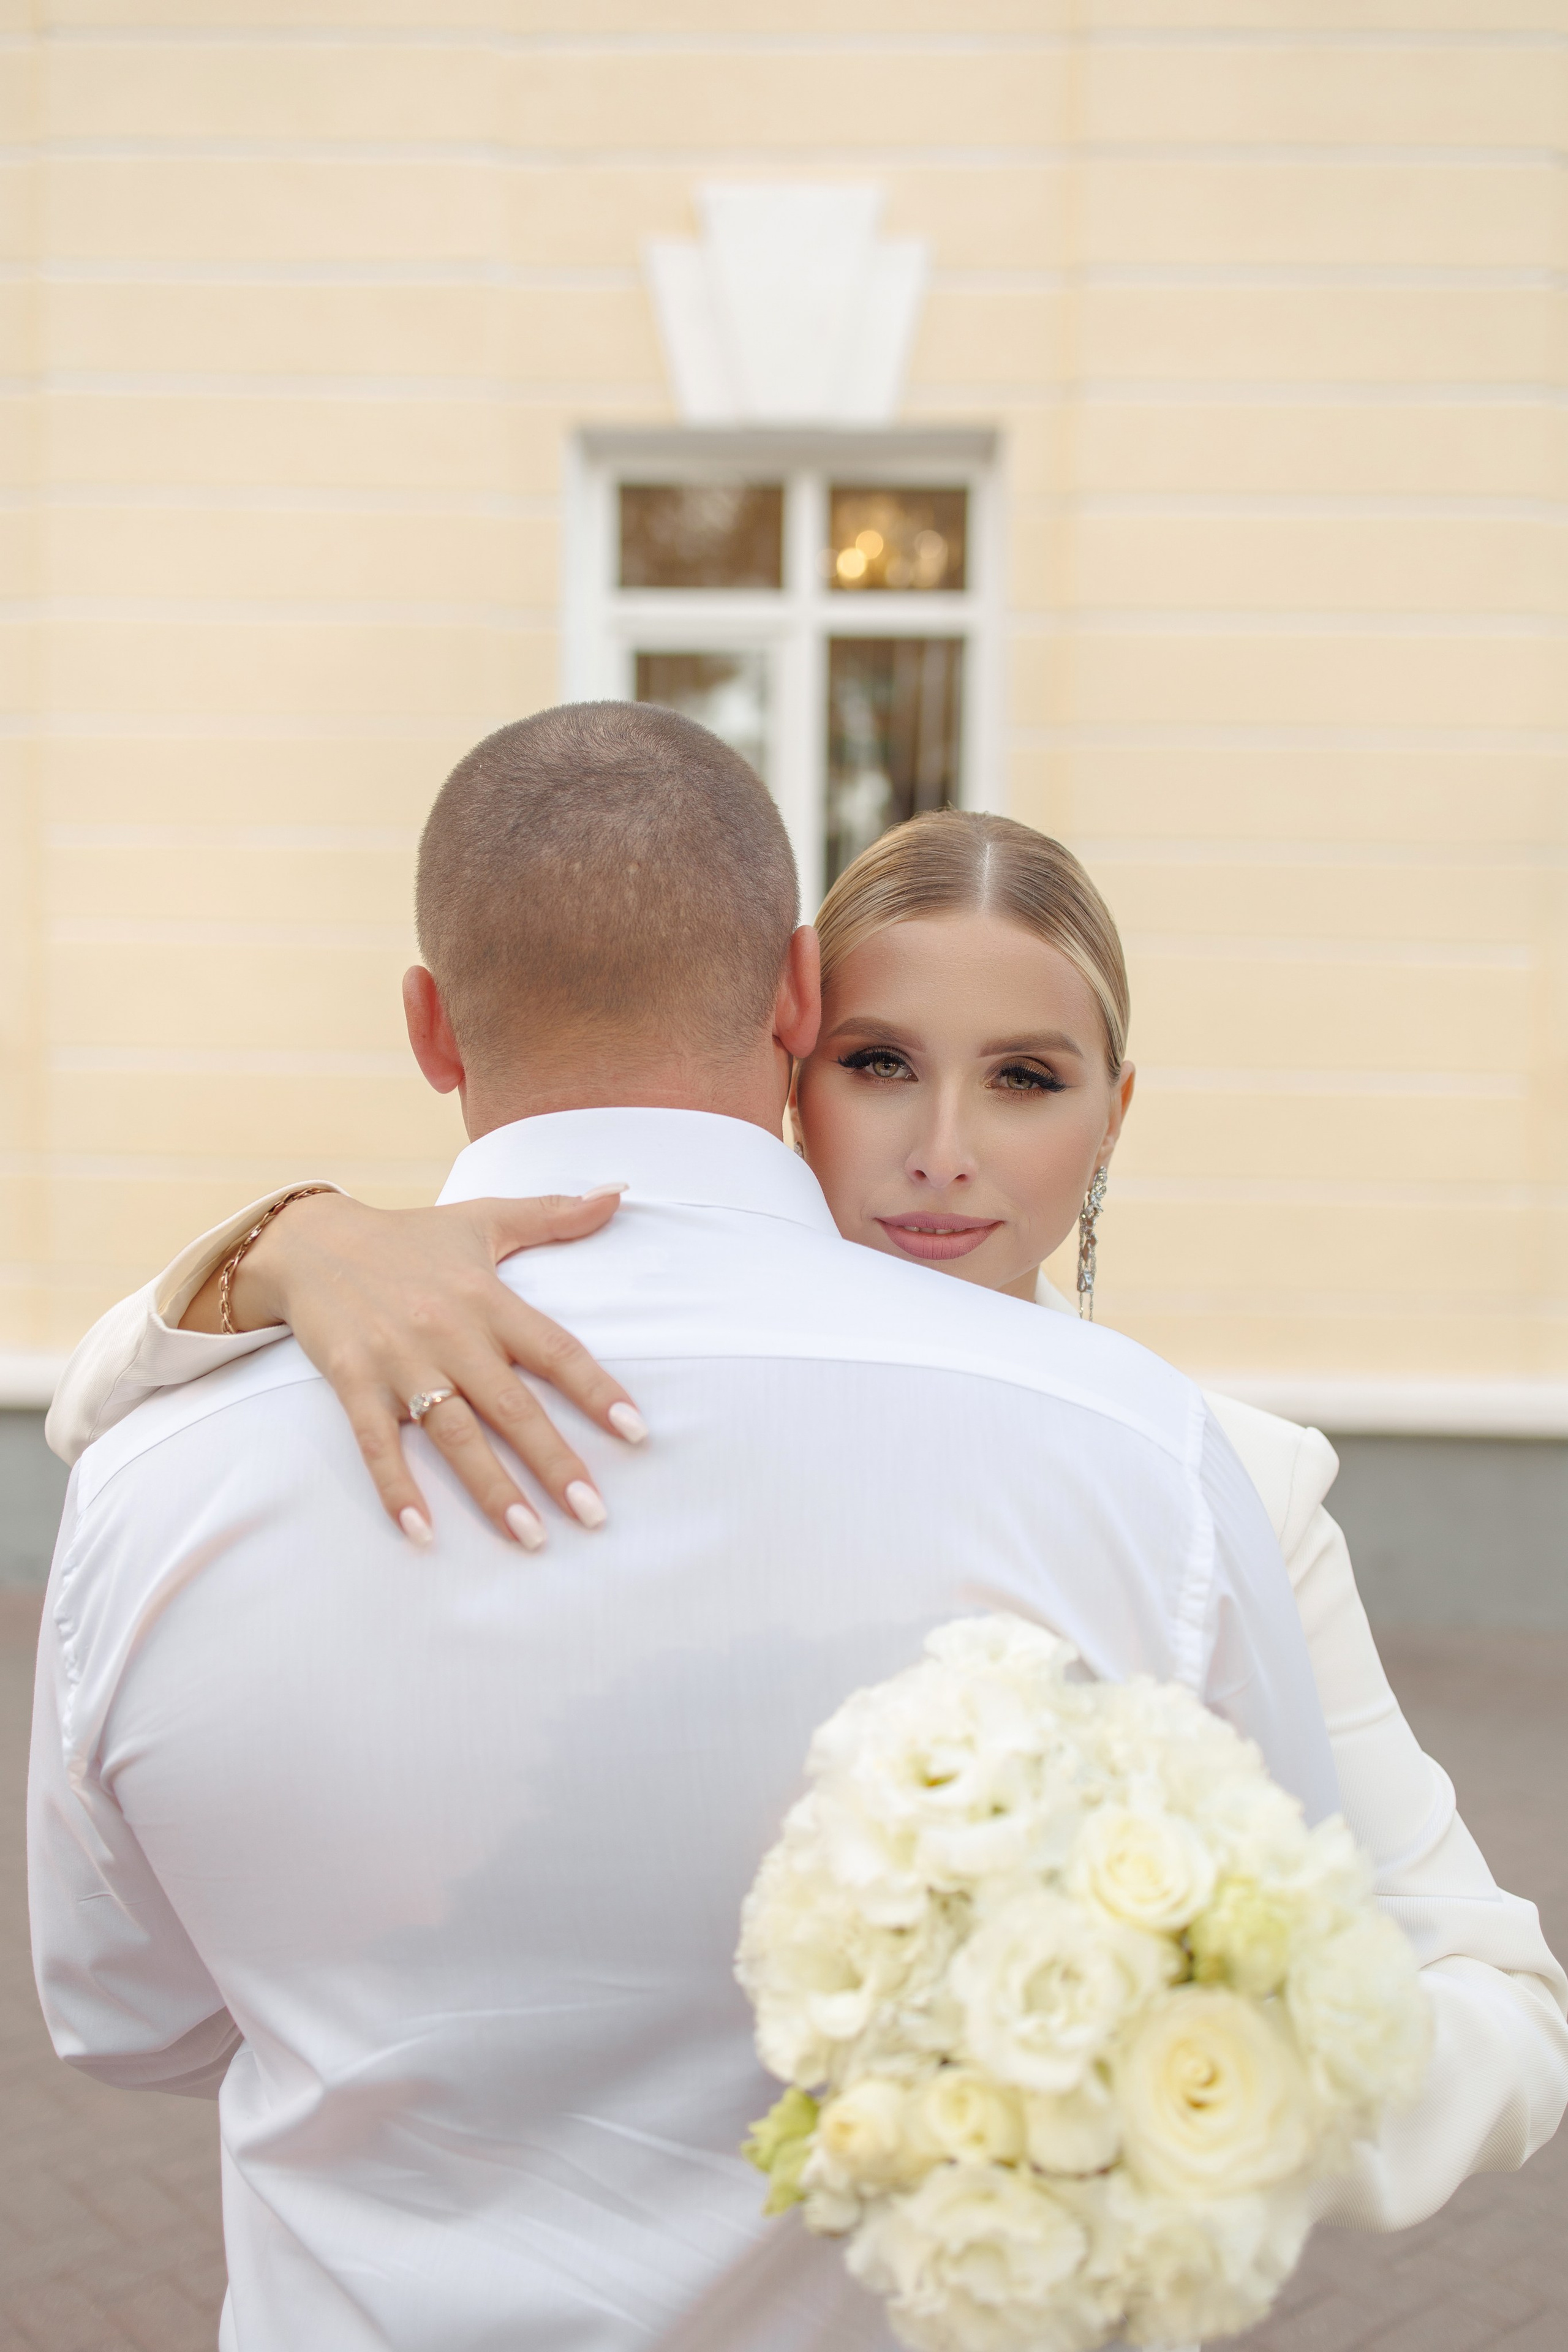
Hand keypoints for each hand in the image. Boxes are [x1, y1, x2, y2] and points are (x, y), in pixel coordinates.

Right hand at [186, 1188, 642, 1549]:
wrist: (310, 1241)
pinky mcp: (353, 1382)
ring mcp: (399, 1362)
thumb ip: (554, 1213)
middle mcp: (449, 1334)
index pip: (555, 1350)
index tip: (636, 1433)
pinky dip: (397, 1488)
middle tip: (594, 1514)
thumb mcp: (484, 1218)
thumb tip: (620, 1192)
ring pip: (454, 1435)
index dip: (597, 1391)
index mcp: (487, 1299)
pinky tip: (421, 1532)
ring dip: (492, 1490)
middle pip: (512, 1407)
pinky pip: (377, 1443)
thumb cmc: (411, 1237)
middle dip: (555, 1463)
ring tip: (530, 1537)